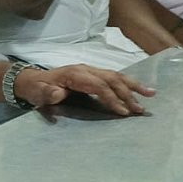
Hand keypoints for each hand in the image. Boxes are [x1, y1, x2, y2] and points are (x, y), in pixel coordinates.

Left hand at [13, 64, 154, 115]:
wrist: (31, 80)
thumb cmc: (36, 89)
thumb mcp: (37, 93)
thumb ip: (46, 94)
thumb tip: (56, 93)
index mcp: (74, 74)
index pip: (98, 85)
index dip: (111, 98)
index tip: (123, 112)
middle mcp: (85, 69)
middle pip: (111, 79)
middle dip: (127, 93)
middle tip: (140, 109)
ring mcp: (90, 70)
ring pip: (115, 76)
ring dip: (133, 85)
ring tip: (151, 94)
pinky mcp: (92, 74)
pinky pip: (113, 77)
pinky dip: (128, 83)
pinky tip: (140, 90)